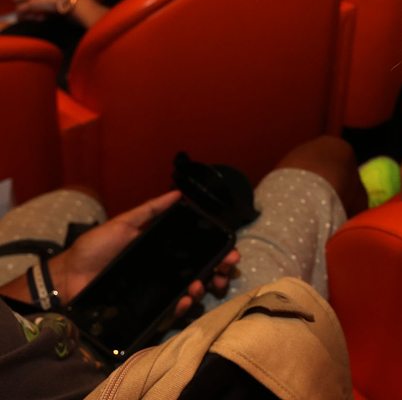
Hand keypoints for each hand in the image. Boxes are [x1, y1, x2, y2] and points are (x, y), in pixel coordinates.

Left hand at [12, 0, 79, 19]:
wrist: (73, 0)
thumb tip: (43, 0)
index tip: (31, 1)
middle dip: (22, 0)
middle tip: (27, 8)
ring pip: (16, 0)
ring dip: (21, 7)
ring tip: (27, 15)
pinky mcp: (32, 3)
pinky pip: (20, 9)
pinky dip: (23, 15)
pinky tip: (29, 18)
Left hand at [56, 191, 239, 316]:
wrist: (69, 278)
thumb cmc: (95, 248)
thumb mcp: (124, 223)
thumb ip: (150, 211)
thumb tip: (178, 193)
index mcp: (163, 249)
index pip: (197, 250)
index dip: (217, 251)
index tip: (231, 251)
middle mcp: (165, 270)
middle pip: (201, 270)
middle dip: (219, 271)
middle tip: (226, 269)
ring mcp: (158, 290)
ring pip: (191, 290)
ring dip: (204, 287)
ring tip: (202, 285)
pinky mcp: (147, 308)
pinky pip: (171, 309)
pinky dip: (183, 306)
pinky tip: (186, 299)